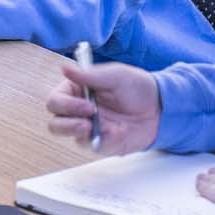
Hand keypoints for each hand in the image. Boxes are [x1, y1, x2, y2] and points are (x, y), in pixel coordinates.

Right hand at [43, 59, 160, 154]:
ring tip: (96, 127)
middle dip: (67, 124)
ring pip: (69, 137)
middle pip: (55, 124)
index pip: (56, 101)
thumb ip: (89, 75)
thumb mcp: (116, 76)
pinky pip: (93, 146)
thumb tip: (64, 68)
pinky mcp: (100, 142)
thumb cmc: (136, 87)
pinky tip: (120, 131)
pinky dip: (105, 140)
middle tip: (87, 121)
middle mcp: (77, 111)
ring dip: (79, 133)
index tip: (88, 105)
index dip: (66, 105)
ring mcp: (88, 129)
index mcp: (76, 91)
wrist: (159, 109)